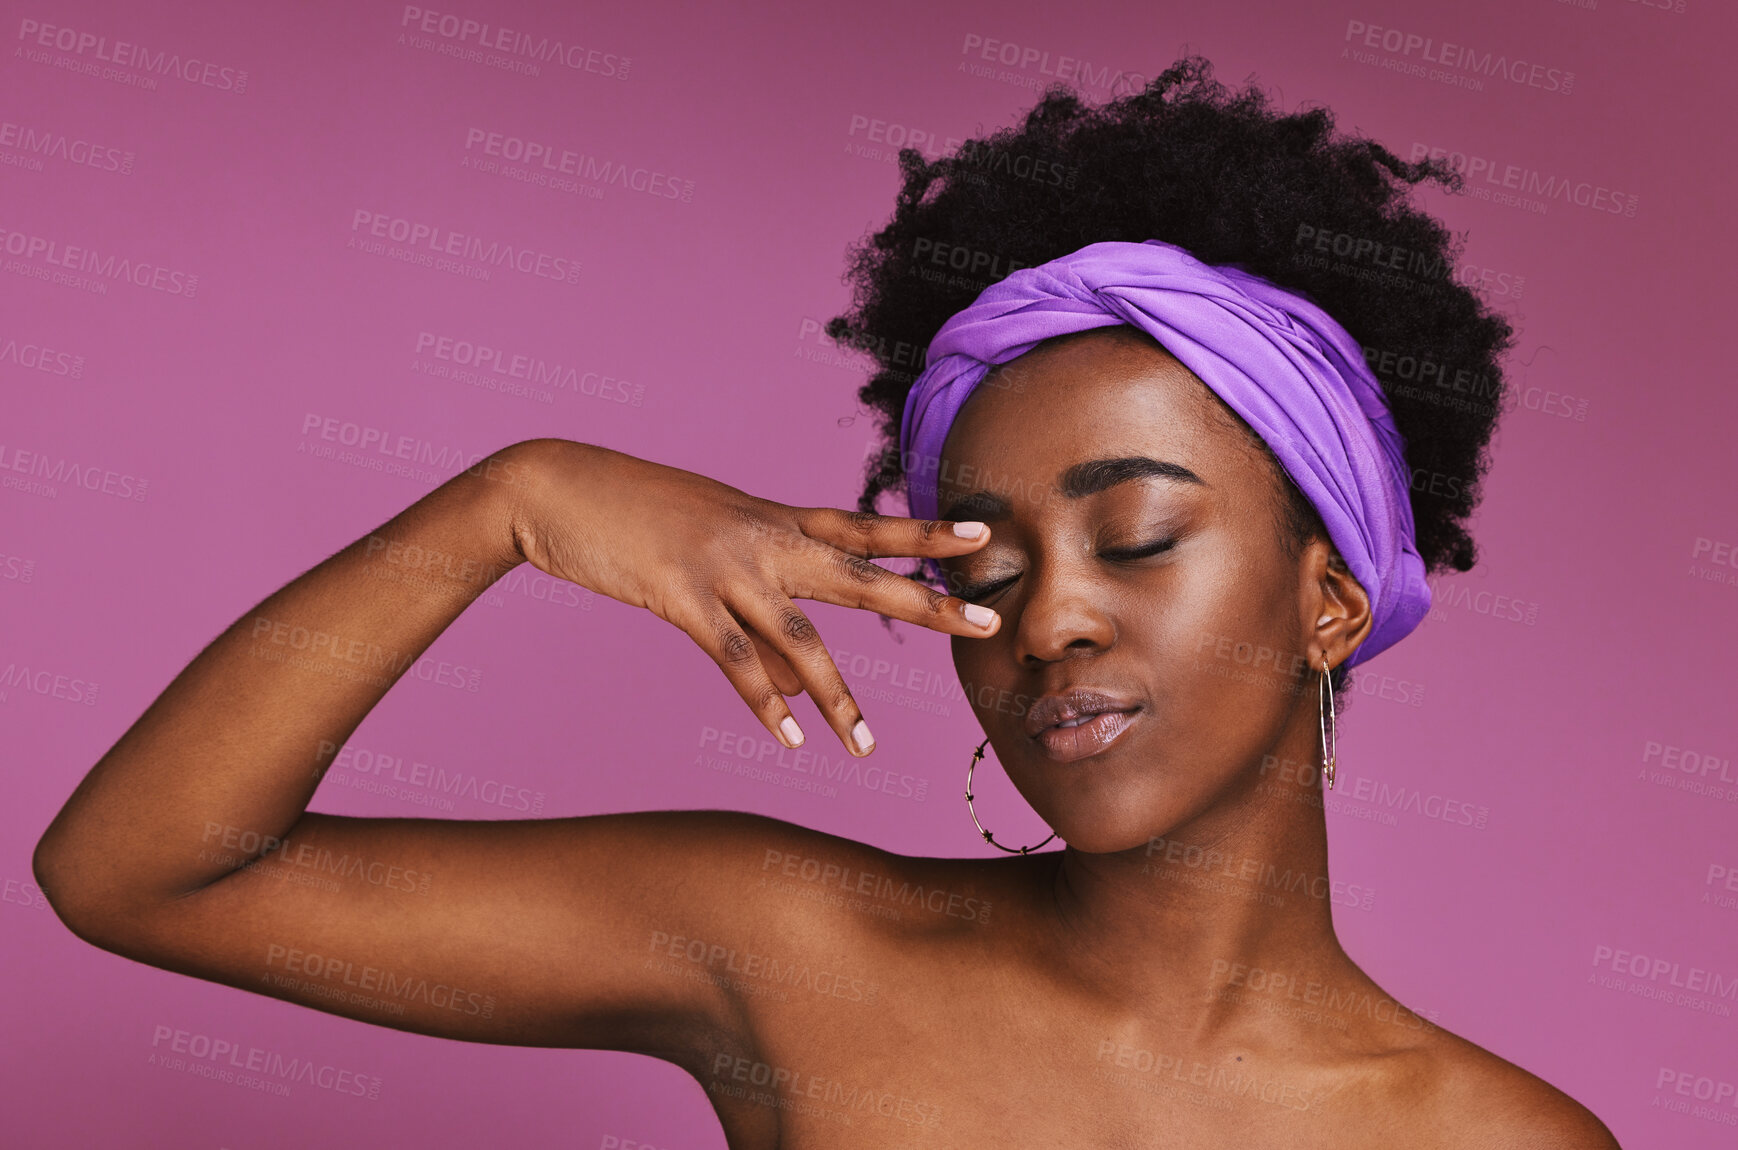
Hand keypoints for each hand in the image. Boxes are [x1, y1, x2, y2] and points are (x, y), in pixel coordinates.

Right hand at [502, 439, 999, 755]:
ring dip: (839, 698)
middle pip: (862, 575)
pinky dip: (765, 704)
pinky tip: (792, 739)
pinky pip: (735, 660)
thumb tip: (804, 687)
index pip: (866, 528)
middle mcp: (763, 538)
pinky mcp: (681, 595)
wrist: (554, 485)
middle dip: (928, 602)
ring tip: (868, 748)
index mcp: (773, 520)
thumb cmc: (633, 515)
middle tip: (988, 622)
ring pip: (802, 638)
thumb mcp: (709, 552)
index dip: (926, 532)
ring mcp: (725, 566)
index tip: (983, 534)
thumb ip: (763, 613)